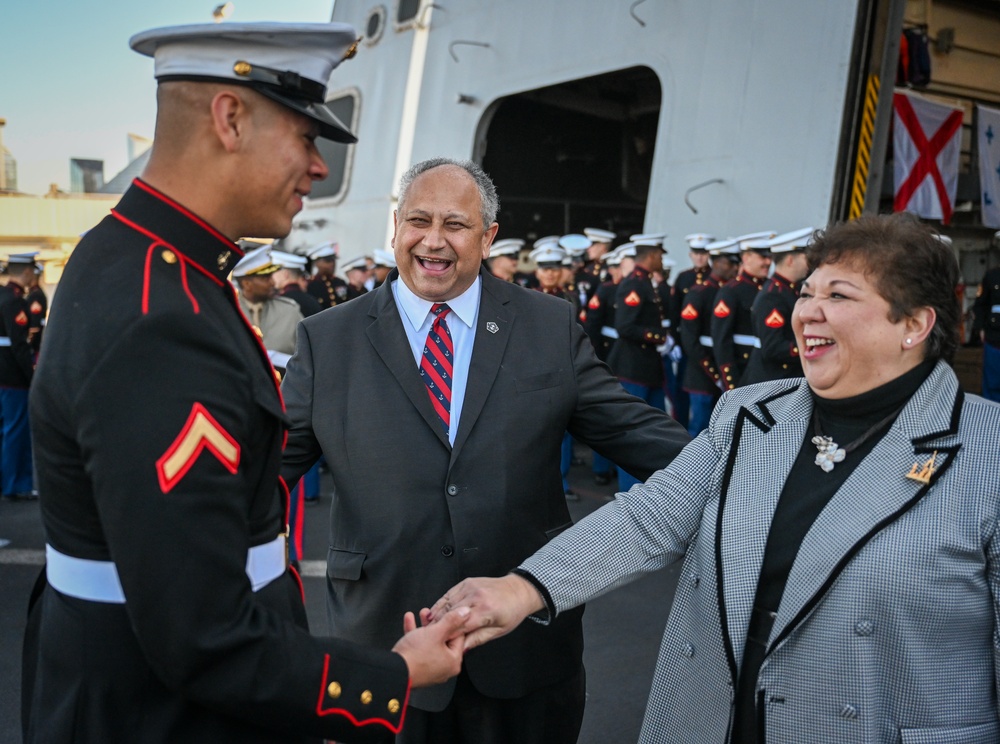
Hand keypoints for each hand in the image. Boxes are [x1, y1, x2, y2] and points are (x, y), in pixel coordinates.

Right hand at [391, 607, 467, 687]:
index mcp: (453, 661)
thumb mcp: (436, 632)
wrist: (393, 671)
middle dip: (435, 622)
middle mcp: (444, 667)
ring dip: (424, 626)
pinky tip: (409, 621)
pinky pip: (419, 648)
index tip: (448, 611)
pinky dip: (415, 635)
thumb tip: (465, 613)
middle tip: (433, 612)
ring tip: (421, 613)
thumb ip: (452, 620)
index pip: (459, 636)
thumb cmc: (415, 656)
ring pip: (429, 642)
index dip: (453, 621)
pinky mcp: (417, 668)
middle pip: (443, 639)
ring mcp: (429, 669)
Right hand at [426, 575, 544, 650]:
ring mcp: (470, 587)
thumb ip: (477, 639)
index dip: (448, 637)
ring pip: (446, 603)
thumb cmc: (512, 611)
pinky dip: (440, 604)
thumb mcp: (498, 631)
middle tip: (428, 637)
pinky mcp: (466, 582)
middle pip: (450, 614)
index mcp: (486, 610)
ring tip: (427, 627)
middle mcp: (476, 596)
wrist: (518, 591)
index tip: (439, 645)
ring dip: (435, 615)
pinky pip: (449, 594)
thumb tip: (461, 649)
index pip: (460, 626)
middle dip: (438, 626)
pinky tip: (434, 612)